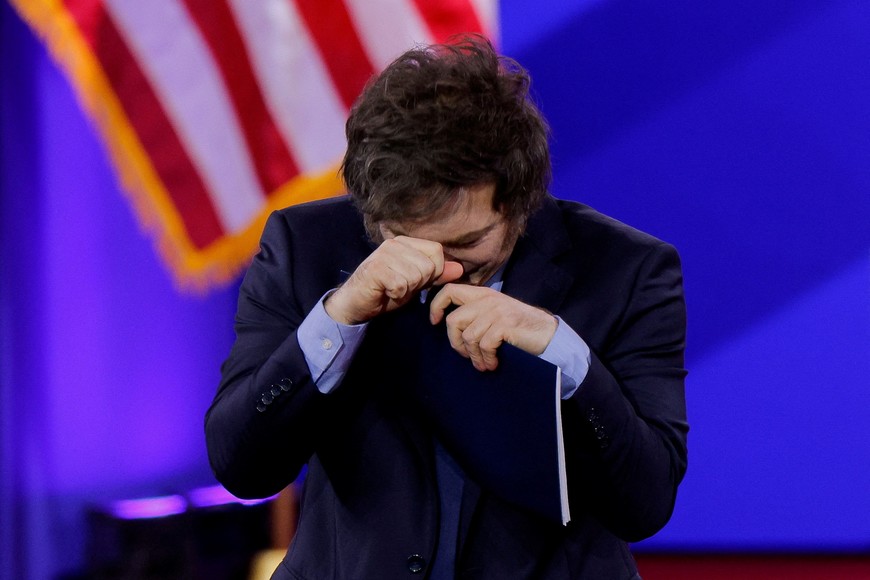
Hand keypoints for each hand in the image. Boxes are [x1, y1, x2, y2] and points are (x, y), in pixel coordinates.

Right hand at [325, 236, 462, 324]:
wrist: (355, 304)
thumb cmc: (385, 292)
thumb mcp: (416, 284)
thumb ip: (436, 275)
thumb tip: (459, 269)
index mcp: (405, 242)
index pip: (437, 251)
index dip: (434, 272)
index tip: (416, 281)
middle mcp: (394, 244)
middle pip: (429, 265)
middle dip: (419, 283)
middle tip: (400, 286)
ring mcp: (384, 254)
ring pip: (416, 275)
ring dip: (406, 290)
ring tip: (392, 288)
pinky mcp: (376, 268)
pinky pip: (402, 285)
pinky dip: (396, 295)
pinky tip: (385, 292)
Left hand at [428, 284, 557, 370]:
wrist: (548, 335)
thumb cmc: (519, 329)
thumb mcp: (495, 314)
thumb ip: (476, 314)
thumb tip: (451, 326)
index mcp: (482, 294)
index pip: (449, 291)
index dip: (436, 306)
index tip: (434, 322)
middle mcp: (488, 300)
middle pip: (453, 320)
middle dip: (456, 343)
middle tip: (467, 355)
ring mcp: (497, 311)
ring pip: (468, 337)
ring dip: (474, 356)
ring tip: (483, 364)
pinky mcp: (505, 325)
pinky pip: (484, 345)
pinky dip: (486, 359)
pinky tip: (493, 364)